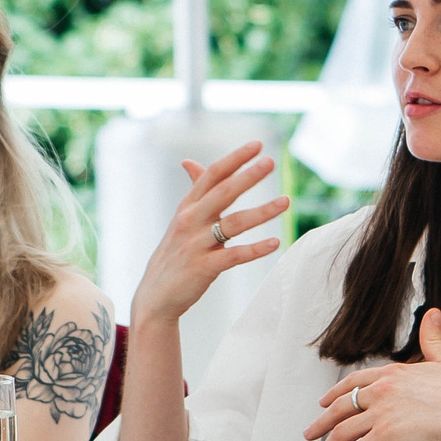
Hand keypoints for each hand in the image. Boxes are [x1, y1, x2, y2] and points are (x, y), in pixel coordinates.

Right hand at [126, 142, 288, 337]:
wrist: (155, 296)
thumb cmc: (174, 254)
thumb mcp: (181, 219)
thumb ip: (193, 192)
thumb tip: (189, 161)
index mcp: (187, 207)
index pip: (212, 175)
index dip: (235, 158)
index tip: (257, 144)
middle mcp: (191, 221)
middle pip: (223, 192)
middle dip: (248, 176)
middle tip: (271, 161)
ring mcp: (196, 244)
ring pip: (234, 223)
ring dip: (262, 211)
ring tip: (285, 202)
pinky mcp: (204, 268)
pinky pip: (234, 255)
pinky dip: (255, 249)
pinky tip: (275, 243)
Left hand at [304, 307, 440, 440]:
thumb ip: (432, 338)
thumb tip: (433, 313)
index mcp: (391, 373)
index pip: (355, 381)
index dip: (337, 392)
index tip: (325, 401)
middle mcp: (380, 391)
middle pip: (341, 407)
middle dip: (322, 422)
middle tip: (310, 433)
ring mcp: (380, 413)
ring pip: (342, 432)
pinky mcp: (383, 436)